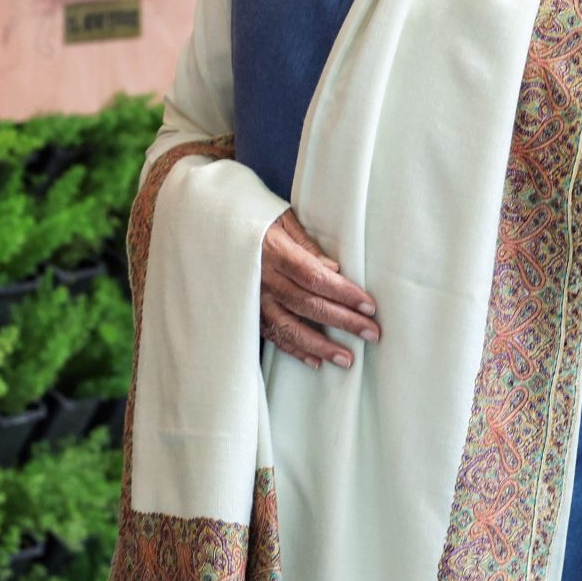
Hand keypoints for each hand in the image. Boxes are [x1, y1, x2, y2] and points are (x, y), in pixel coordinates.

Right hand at [259, 209, 377, 368]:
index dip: (343, 293)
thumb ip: (307, 244)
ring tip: (347, 358)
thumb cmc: (252, 220)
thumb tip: (334, 270)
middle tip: (372, 333)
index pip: (315, 277)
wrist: (209, 228)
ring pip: (290, 327)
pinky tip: (316, 361)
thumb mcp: (280, 219)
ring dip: (320, 345)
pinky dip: (295, 350)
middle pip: (309, 304)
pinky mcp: (246, 313)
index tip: (368, 305)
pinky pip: (272, 335)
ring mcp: (253, 300)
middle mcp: (263, 279)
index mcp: (274, 251)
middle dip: (343, 321)